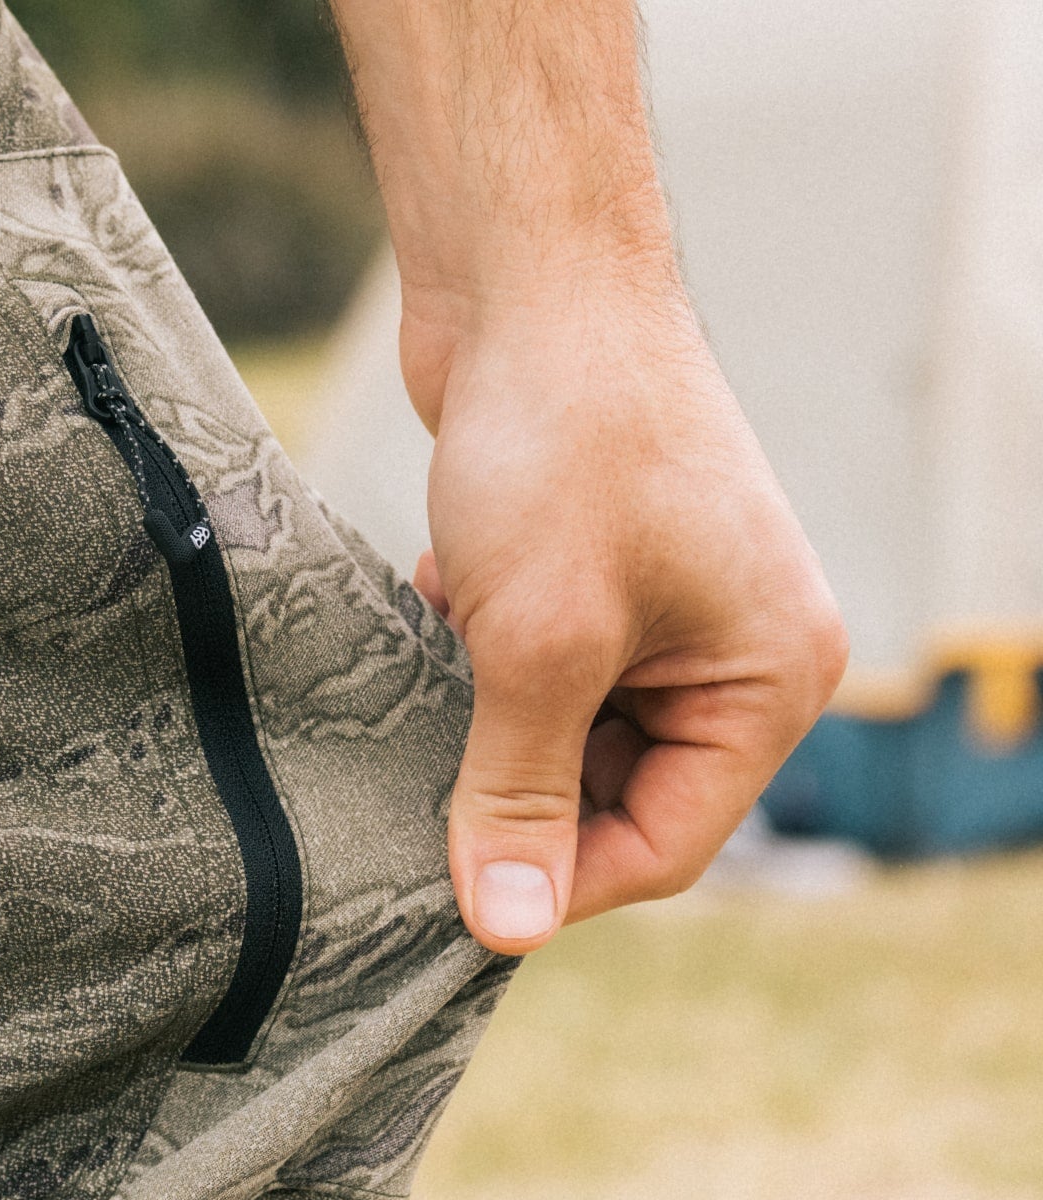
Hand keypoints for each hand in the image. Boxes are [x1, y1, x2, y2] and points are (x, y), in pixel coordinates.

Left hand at [402, 264, 848, 952]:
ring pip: (568, 736)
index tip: (452, 888)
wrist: (532, 273)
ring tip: (452, 647)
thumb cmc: (563, 442)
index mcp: (773, 679)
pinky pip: (544, 671)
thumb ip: (517, 791)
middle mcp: (744, 652)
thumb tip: (503, 927)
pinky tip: (448, 593)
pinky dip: (482, 655)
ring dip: (489, 717)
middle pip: (618, 797)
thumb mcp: (537, 643)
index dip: (556, 876)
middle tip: (425, 767)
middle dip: (516, 783)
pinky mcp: (608, 575)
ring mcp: (677, 611)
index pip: (667, 845)